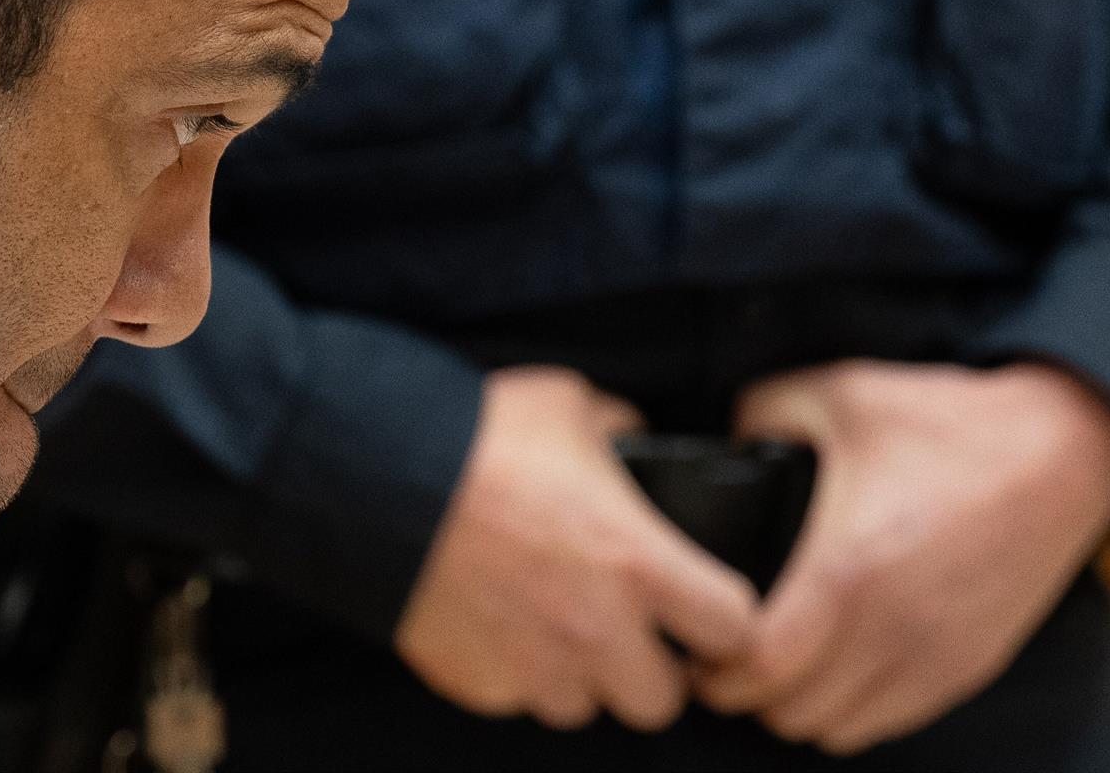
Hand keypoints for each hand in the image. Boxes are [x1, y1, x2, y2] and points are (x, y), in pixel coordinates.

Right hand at [393, 366, 759, 732]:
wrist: (373, 474)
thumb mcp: (570, 403)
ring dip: (577, 672)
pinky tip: (492, 617)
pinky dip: (512, 669)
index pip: (735, 632)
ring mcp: (533, 667)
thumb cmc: (477, 433)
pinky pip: (514, 696)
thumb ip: (622, 433)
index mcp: (638, 563)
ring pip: (583, 706)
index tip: (704, 605)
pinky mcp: (478, 683)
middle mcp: (597, 632)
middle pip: (661, 700)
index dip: (725, 619)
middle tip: (622, 623)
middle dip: (649, 666)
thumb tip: (635, 444)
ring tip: (548, 618)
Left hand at [698, 359, 1109, 754]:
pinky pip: (890, 722)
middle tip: (719, 656)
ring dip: (795, 706)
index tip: (693, 643)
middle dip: (742, 691)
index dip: (714, 666)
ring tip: (771, 664)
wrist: (1058, 453)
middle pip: (792, 710)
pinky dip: (848, 709)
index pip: (763, 665)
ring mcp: (934, 656)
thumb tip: (723, 439)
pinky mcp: (965, 666)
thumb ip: (760, 411)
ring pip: (839, 729)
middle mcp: (892, 628)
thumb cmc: (947, 423)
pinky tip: (830, 667)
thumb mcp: (837, 392)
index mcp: (848, 568)